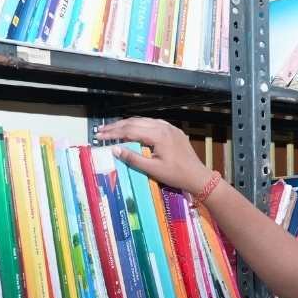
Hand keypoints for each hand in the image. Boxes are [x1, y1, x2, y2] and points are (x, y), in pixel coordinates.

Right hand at [94, 118, 214, 194]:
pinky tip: (133, 129)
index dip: (113, 133)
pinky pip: (152, 123)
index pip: (130, 130)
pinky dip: (139, 125)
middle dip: (116, 127)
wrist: (198, 176)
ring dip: (127, 124)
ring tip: (113, 129)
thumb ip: (133, 158)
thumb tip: (115, 149)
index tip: (99, 136)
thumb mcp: (153, 169)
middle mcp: (163, 126)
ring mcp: (169, 127)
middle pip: (135, 123)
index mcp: (158, 135)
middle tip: (101, 131)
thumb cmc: (176, 175)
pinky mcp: (173, 130)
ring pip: (143, 121)